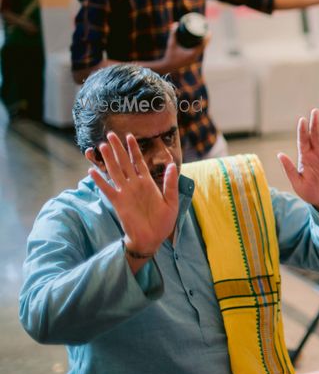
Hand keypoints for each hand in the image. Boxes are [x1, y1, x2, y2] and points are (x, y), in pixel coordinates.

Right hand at [88, 132, 178, 259]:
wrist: (153, 239)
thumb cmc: (163, 221)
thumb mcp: (172, 201)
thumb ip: (170, 183)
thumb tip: (171, 165)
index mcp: (148, 183)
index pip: (139, 162)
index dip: (134, 149)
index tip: (130, 136)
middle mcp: (135, 185)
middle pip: (124, 163)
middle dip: (118, 149)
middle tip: (110, 134)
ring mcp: (125, 193)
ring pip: (115, 172)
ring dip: (108, 160)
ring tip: (102, 146)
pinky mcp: (119, 203)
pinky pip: (107, 190)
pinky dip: (100, 181)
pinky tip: (92, 171)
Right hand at [160, 23, 209, 73]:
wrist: (167, 67)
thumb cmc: (170, 55)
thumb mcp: (171, 44)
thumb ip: (173, 34)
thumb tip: (176, 23)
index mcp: (193, 54)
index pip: (203, 45)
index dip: (207, 39)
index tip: (209, 32)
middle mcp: (195, 57)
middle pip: (204, 47)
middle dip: (206, 39)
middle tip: (207, 31)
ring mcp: (193, 59)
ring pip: (201, 50)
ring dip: (204, 43)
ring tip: (205, 35)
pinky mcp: (191, 60)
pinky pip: (198, 53)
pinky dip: (200, 48)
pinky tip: (201, 44)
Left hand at [278, 109, 318, 223]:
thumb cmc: (310, 193)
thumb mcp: (297, 183)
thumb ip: (289, 169)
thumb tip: (279, 155)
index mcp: (304, 158)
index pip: (303, 141)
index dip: (303, 131)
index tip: (302, 120)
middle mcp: (316, 154)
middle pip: (315, 136)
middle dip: (315, 124)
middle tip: (315, 111)